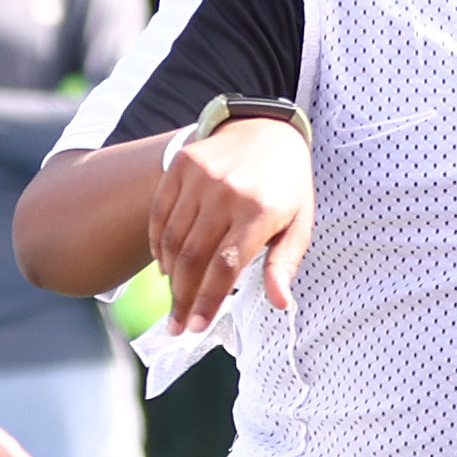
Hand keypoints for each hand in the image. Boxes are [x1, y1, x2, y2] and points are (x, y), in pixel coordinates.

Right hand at [147, 117, 312, 334]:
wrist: (267, 127)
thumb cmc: (286, 185)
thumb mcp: (299, 223)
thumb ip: (285, 264)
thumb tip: (281, 304)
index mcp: (259, 211)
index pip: (225, 267)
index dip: (207, 301)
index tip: (196, 328)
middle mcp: (226, 192)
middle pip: (193, 258)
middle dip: (182, 298)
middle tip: (176, 326)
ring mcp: (200, 177)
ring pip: (172, 239)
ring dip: (169, 275)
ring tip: (174, 297)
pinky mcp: (182, 165)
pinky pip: (159, 213)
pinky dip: (157, 244)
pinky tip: (164, 264)